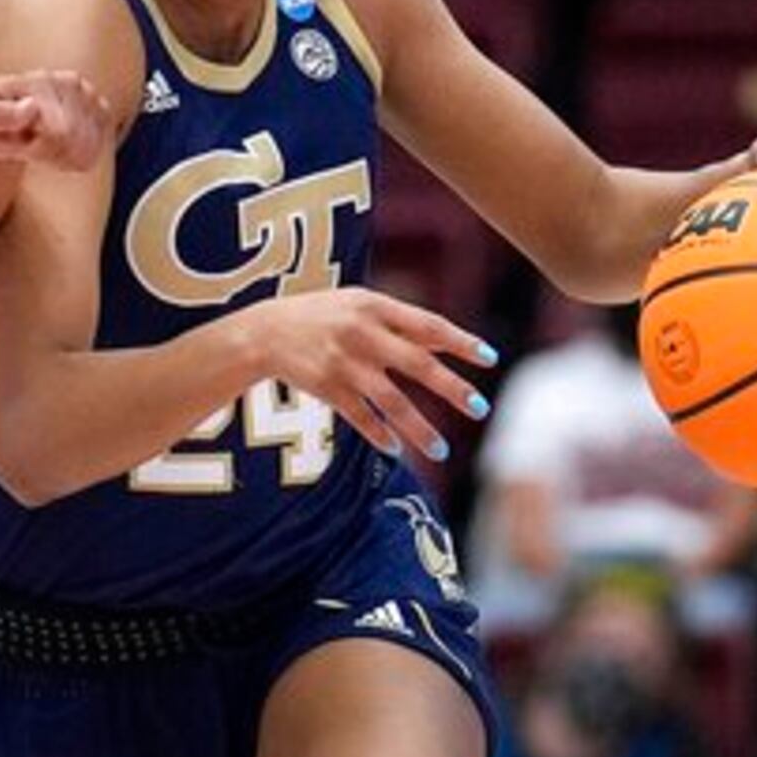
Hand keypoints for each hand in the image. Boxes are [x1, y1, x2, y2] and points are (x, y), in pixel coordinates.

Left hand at [0, 69, 113, 169]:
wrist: (1, 122)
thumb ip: (0, 114)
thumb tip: (32, 107)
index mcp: (39, 80)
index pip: (57, 132)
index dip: (35, 150)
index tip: (18, 146)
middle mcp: (69, 80)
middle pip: (73, 141)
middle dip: (49, 155)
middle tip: (29, 146)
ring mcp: (89, 94)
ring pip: (88, 149)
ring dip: (63, 158)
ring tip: (42, 147)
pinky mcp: (101, 109)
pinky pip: (99, 148)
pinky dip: (78, 158)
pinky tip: (59, 150)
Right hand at [241, 288, 494, 464]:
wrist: (266, 331)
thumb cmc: (322, 315)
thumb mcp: (360, 305)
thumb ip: (401, 322)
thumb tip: (445, 342)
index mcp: (375, 307)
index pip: (428, 325)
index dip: (461, 342)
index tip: (490, 358)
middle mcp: (363, 334)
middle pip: (418, 364)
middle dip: (452, 389)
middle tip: (480, 409)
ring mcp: (344, 363)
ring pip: (391, 401)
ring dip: (419, 429)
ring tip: (442, 451)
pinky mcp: (326, 388)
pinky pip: (360, 417)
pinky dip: (379, 434)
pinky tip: (396, 448)